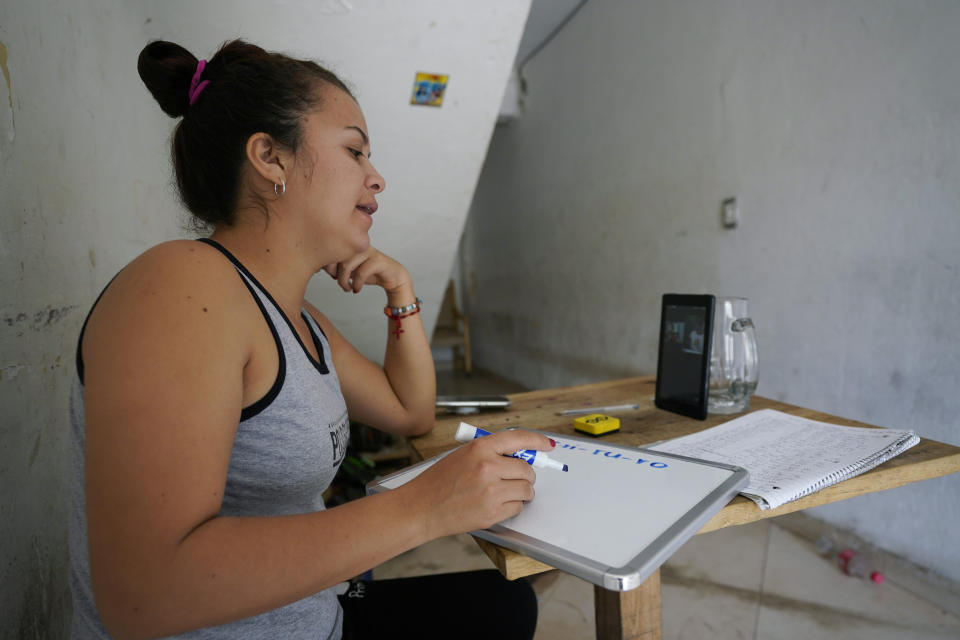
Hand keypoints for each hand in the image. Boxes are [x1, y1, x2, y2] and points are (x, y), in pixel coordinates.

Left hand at [323, 247, 410, 295]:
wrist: (392, 277)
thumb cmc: (369, 272)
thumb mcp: (348, 269)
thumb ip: (335, 265)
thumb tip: (316, 266)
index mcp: (350, 242)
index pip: (330, 248)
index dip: (325, 264)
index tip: (329, 275)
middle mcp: (358, 244)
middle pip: (336, 254)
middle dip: (333, 272)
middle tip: (337, 281)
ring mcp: (369, 251)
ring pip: (348, 263)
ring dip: (344, 280)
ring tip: (346, 288)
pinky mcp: (378, 260)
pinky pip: (362, 272)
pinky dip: (357, 283)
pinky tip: (356, 289)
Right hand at [406, 430, 555, 538]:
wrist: (421, 507)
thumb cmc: (439, 482)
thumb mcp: (462, 455)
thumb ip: (490, 453)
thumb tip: (520, 456)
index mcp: (479, 448)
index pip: (518, 438)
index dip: (537, 441)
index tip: (548, 444)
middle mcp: (488, 466)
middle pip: (527, 469)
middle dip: (526, 476)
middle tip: (515, 479)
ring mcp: (491, 490)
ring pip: (526, 490)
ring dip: (521, 492)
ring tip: (502, 493)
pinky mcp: (492, 512)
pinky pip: (517, 507)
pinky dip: (511, 507)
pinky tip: (494, 504)